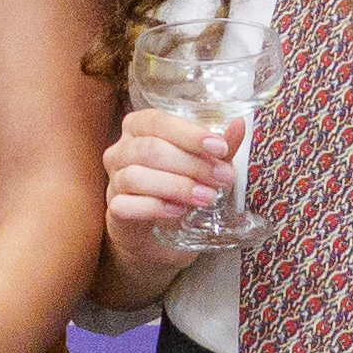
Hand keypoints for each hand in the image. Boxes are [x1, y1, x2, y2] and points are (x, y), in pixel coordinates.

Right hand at [100, 109, 236, 280]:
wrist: (160, 230)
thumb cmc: (179, 185)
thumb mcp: (203, 164)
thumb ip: (218, 146)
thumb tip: (239, 125)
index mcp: (139, 127)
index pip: (158, 122)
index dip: (189, 134)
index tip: (220, 147)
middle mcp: (121, 150)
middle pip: (149, 149)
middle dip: (191, 164)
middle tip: (223, 178)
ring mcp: (113, 180)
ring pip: (136, 177)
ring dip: (176, 186)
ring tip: (206, 197)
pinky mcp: (113, 208)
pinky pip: (126, 205)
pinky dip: (154, 207)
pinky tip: (178, 211)